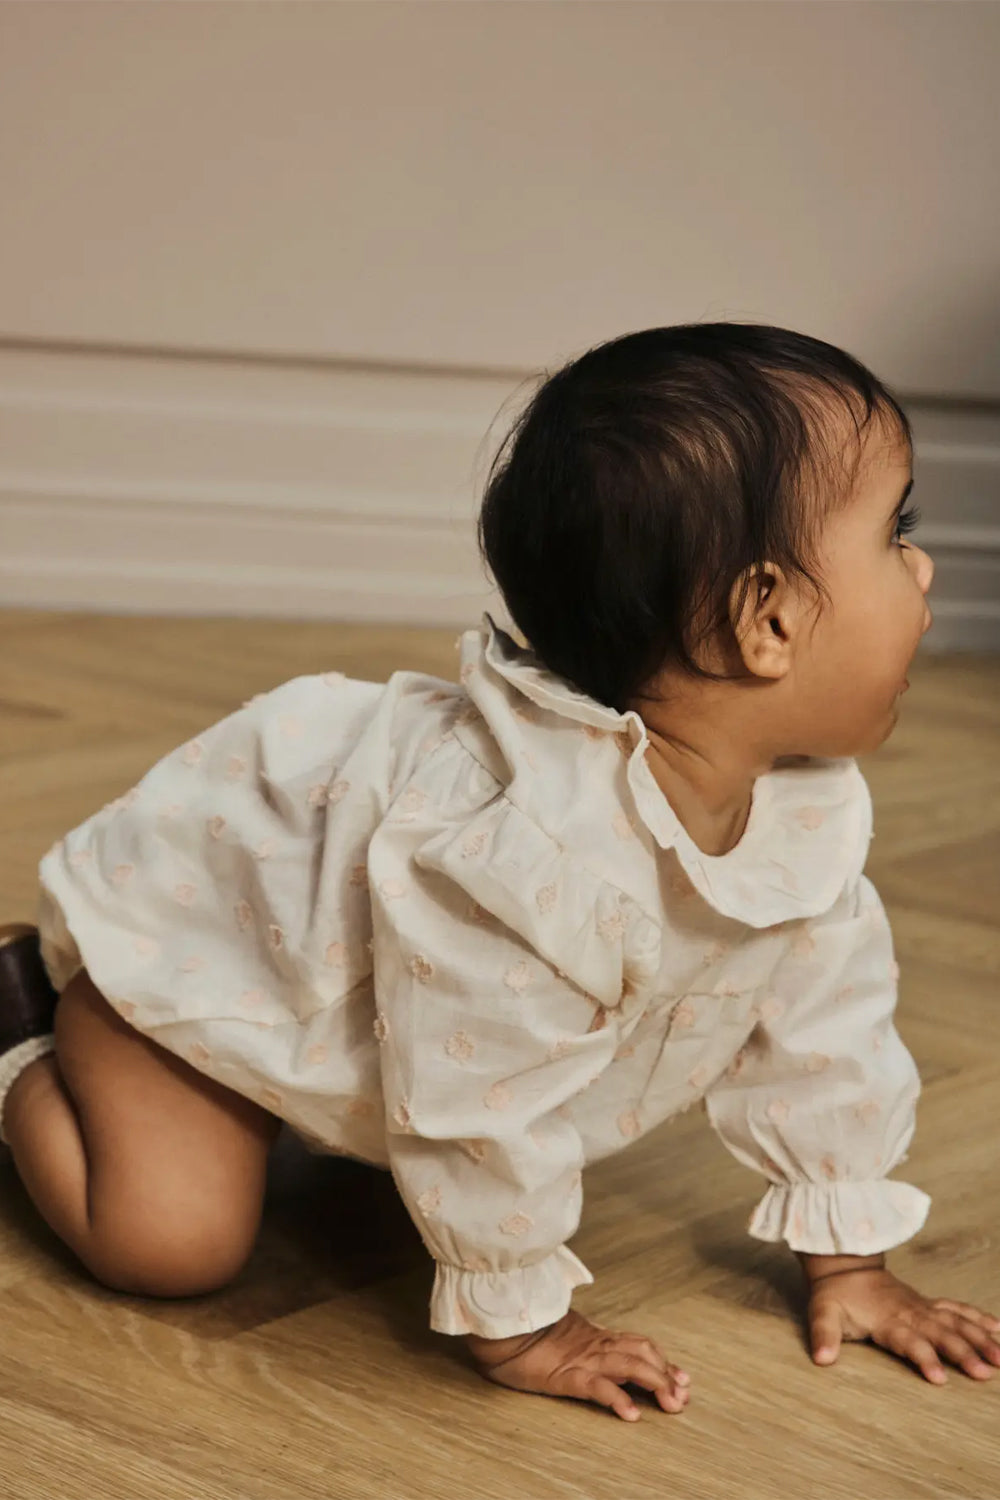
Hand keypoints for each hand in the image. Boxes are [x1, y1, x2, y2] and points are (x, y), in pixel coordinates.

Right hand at [466, 1309, 690, 1420]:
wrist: (501, 1328)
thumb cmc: (526, 1334)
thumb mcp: (563, 1336)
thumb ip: (582, 1340)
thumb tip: (597, 1350)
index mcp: (596, 1337)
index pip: (639, 1344)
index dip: (663, 1361)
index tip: (682, 1378)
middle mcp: (596, 1345)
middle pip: (643, 1355)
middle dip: (667, 1375)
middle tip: (683, 1396)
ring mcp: (584, 1360)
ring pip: (631, 1367)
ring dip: (656, 1384)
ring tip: (672, 1404)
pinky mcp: (567, 1376)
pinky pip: (599, 1387)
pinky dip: (619, 1400)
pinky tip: (631, 1415)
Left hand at [807, 1265, 999, 1384]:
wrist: (846, 1263)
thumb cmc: (836, 1294)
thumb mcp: (822, 1312)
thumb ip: (824, 1334)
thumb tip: (822, 1359)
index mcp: (887, 1320)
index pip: (909, 1341)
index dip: (923, 1358)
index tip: (939, 1378)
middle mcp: (910, 1314)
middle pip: (940, 1334)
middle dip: (963, 1353)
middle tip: (985, 1373)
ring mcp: (923, 1308)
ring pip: (957, 1322)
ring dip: (980, 1338)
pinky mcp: (930, 1304)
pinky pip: (959, 1310)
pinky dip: (980, 1319)